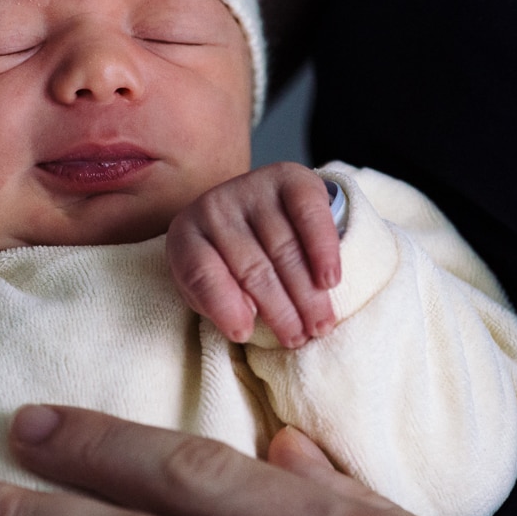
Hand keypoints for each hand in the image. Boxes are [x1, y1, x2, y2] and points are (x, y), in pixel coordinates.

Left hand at [167, 161, 340, 347]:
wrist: (254, 207)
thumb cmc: (229, 259)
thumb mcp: (209, 284)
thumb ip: (217, 303)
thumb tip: (245, 323)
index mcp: (186, 236)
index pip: (200, 273)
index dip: (222, 306)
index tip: (244, 334)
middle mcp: (213, 206)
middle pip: (250, 267)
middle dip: (279, 309)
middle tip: (299, 339)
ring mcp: (251, 187)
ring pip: (284, 248)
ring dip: (306, 293)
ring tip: (320, 324)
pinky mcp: (288, 177)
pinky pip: (309, 214)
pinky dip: (322, 249)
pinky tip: (330, 279)